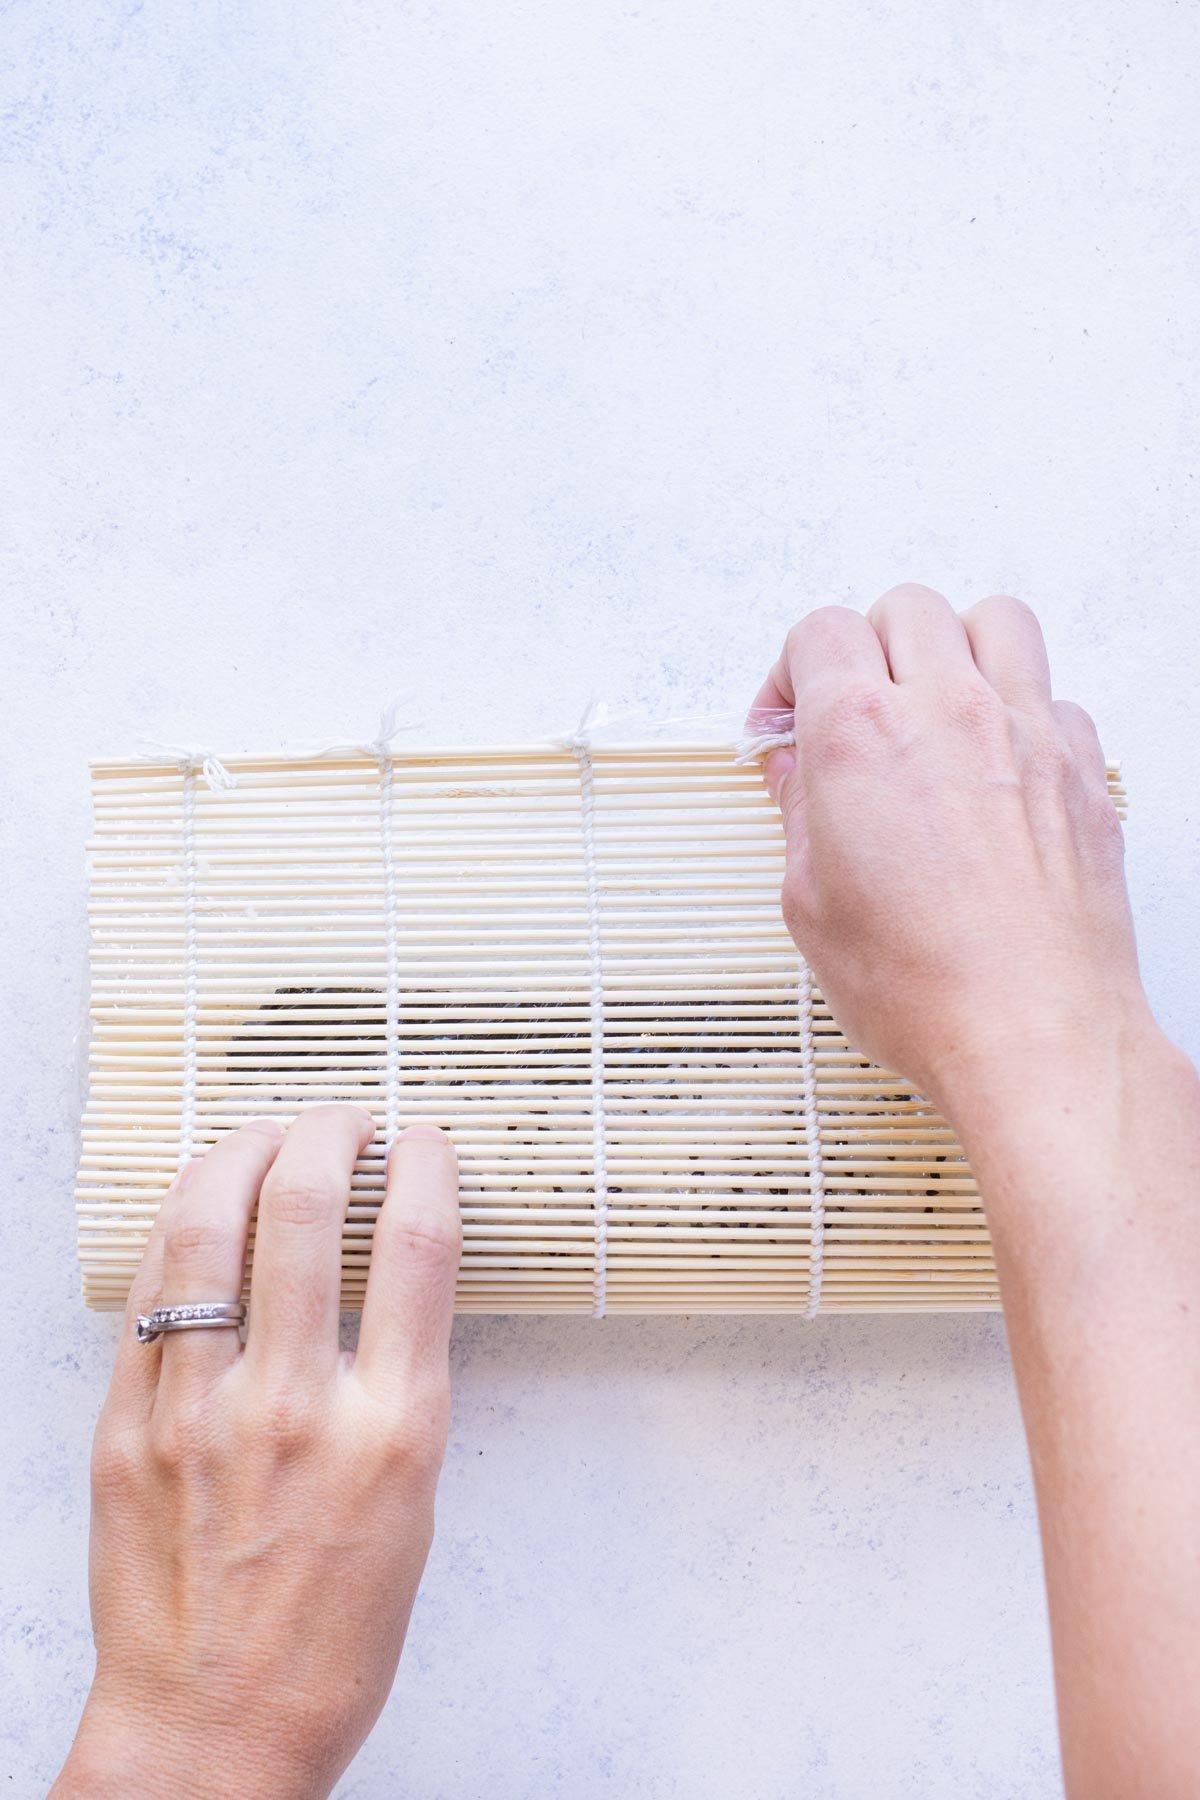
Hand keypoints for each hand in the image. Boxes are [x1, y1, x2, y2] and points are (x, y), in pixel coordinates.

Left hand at [53, 1107, 461, 1799]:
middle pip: (308, 1208)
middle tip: (342, 1121)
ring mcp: (200, 1413)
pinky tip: (200, 1204)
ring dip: (244, 1151)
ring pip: (211, 1227)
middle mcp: (296, 1406)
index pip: (418, 1245)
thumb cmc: (329, 1637)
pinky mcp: (125, 1428)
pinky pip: (149, 1293)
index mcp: (391, 1430)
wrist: (212, 1732)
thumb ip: (397, 1384)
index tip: (422, 1139)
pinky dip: (179, 1226)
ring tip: (266, 1133)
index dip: (424, 1165)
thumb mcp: (411, 1502)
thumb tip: (385, 1278)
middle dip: (329, 1132)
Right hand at [750, 583, 1154, 1119]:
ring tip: (933, 704)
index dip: (790, 672)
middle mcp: (950, 714)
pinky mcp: (1082, 772)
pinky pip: (1055, 696)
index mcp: (861, 736)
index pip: (820, 632)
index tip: (786, 724)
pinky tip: (995, 764)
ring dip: (955, 647)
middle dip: (867, 648)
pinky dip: (1020, 711)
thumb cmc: (924, 987)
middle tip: (850, 710)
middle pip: (906, 608)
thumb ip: (798, 813)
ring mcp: (1027, 735)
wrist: (1032, 1035)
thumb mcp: (810, 904)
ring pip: (996, 620)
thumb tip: (795, 770)